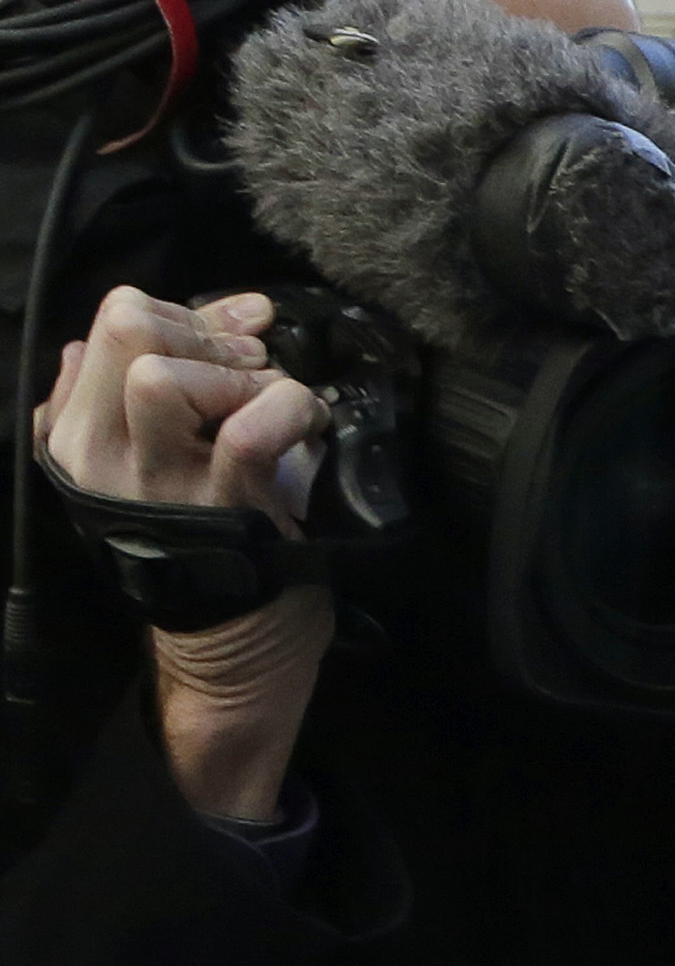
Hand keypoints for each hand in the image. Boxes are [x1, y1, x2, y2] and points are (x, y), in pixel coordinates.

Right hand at [32, 286, 332, 825]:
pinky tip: (308, 428)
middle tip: (251, 367)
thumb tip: (184, 312)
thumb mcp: (162, 456)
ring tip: (273, 405)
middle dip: (205, 329)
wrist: (231, 653)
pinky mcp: (218, 507)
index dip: (186, 312)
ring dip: (240, 374)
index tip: (239, 333)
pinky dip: (291, 409)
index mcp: (76, 435)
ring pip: (161, 373)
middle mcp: (98, 454)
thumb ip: (159, 382)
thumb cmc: (209, 546)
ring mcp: (152, 482)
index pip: (111, 320)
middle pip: (125, 324)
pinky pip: (251, 426)